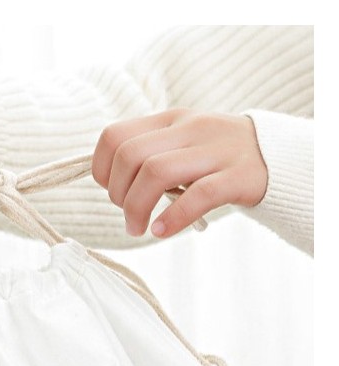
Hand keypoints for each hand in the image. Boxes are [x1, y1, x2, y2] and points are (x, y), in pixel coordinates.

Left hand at [91, 108, 267, 238]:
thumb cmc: (215, 161)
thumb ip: (146, 156)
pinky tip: (162, 231)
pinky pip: (198, 195)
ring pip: (156, 172)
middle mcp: (190, 129)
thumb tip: (106, 182)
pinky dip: (172, 218)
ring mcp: (215, 150)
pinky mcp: (238, 176)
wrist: (277, 159)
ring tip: (139, 229)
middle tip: (129, 217)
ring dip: (136, 208)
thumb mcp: (179, 146)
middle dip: (117, 194)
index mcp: (169, 120)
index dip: (102, 170)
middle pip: (130, 155)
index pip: (114, 136)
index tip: (112, 192)